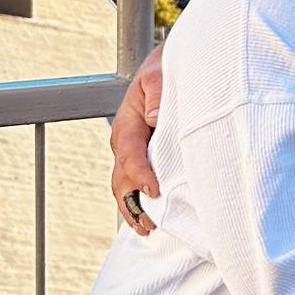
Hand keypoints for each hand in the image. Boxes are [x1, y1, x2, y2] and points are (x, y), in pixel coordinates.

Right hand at [110, 45, 165, 234]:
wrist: (173, 66)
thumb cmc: (166, 69)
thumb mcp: (160, 74)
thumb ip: (157, 93)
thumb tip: (154, 118)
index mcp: (128, 123)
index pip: (128, 153)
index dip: (140, 173)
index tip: (155, 190)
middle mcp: (127, 142)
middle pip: (121, 178)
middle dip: (133, 203)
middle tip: (150, 225)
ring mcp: (136, 152)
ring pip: (128, 186)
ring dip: (135, 208)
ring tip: (148, 228)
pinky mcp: (148, 158)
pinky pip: (141, 183)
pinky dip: (144, 201)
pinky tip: (156, 218)